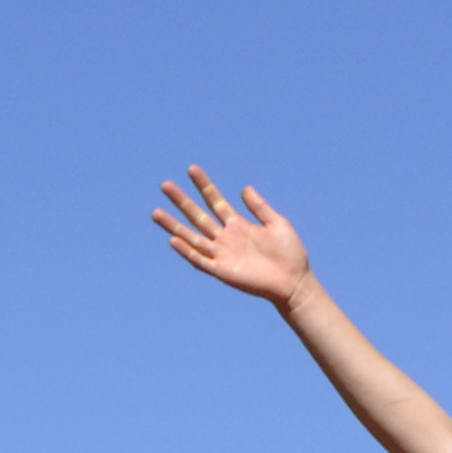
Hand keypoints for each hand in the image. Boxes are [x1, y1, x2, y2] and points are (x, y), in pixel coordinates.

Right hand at [154, 168, 313, 305]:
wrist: (295, 283)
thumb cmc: (290, 255)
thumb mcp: (277, 224)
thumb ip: (260, 207)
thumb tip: (245, 188)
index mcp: (238, 225)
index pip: (215, 201)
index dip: (204, 185)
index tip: (191, 169)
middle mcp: (226, 238)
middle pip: (198, 216)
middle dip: (182, 201)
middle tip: (165, 185)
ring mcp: (222, 255)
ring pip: (192, 237)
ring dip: (174, 226)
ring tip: (156, 212)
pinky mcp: (223, 272)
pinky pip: (200, 260)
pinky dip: (187, 251)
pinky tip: (174, 240)